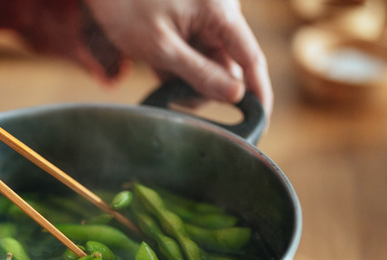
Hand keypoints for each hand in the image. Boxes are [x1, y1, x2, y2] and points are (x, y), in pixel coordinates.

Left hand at [83, 0, 272, 115]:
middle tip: (174, 95)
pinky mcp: (191, 24)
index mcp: (220, 10)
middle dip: (205, 87)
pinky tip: (158, 65)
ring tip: (158, 72)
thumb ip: (200, 74)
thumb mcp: (161, 48)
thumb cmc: (126, 7)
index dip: (258, 92)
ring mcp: (206, 18)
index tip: (261, 121)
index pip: (251, 57)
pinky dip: (179, 67)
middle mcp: (220, 11)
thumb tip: (236, 96)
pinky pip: (195, 55)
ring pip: (210, 64)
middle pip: (228, 66)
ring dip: (188, 79)